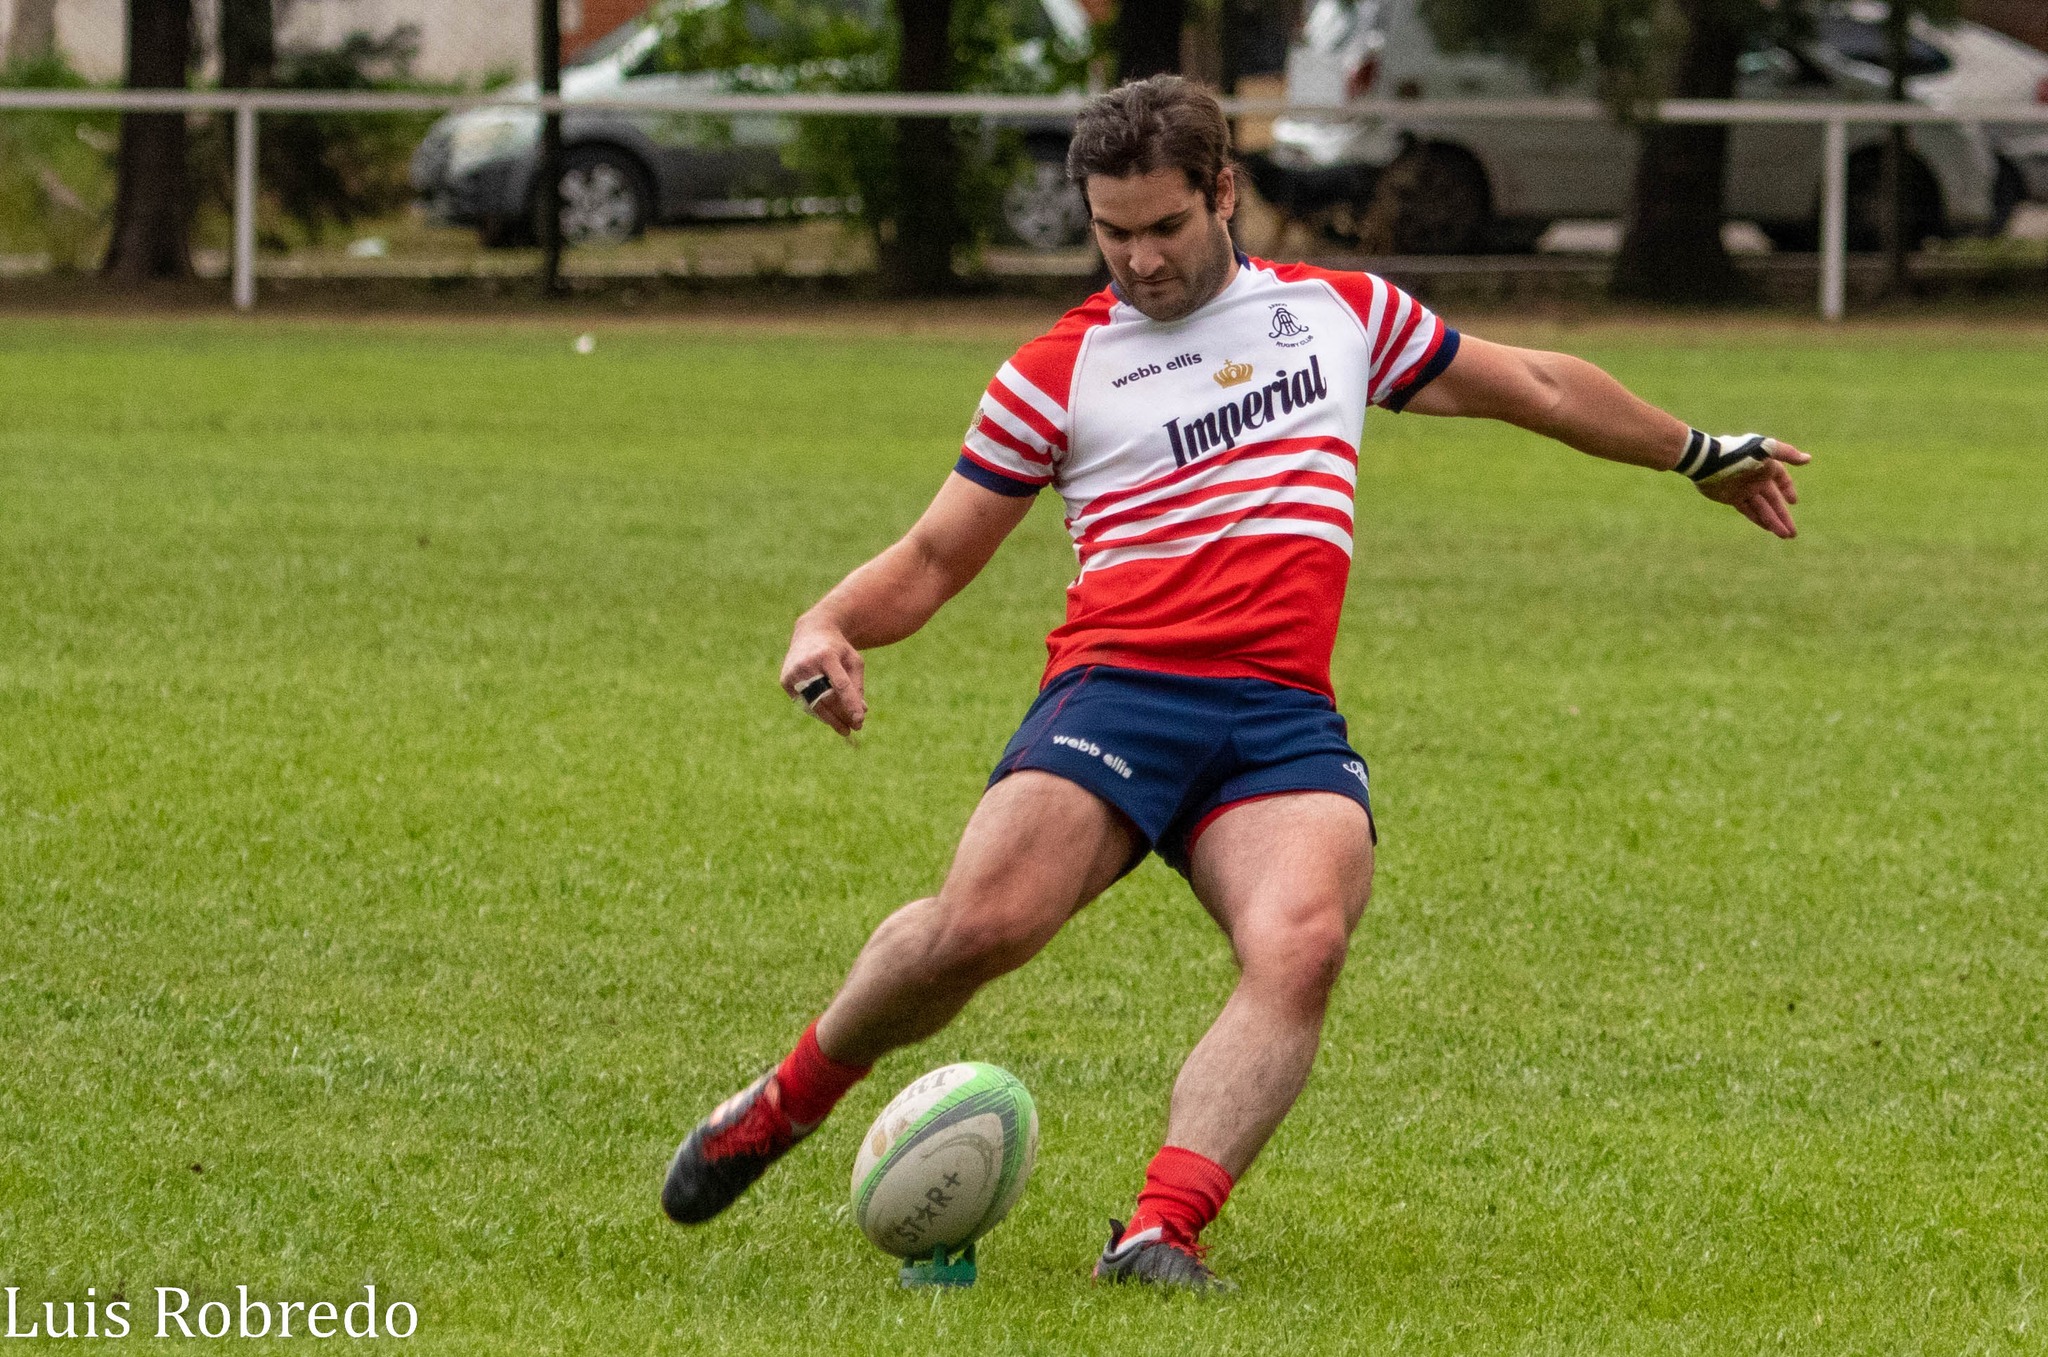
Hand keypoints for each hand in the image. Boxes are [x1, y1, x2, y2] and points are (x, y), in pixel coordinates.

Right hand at [780, 617, 866, 737]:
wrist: (811, 632)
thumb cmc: (837, 649)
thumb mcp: (853, 660)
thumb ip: (857, 685)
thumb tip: (860, 712)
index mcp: (827, 656)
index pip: (840, 685)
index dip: (850, 703)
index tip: (860, 720)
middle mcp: (807, 664)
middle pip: (825, 698)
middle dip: (841, 716)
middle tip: (855, 728)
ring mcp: (793, 673)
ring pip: (813, 704)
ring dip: (830, 719)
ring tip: (845, 729)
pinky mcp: (785, 680)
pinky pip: (804, 702)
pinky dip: (818, 712)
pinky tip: (830, 718)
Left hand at [1691, 435, 1811, 539]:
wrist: (1707, 461)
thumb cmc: (1736, 452)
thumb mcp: (1764, 449)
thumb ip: (1787, 453)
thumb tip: (1808, 459)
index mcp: (1766, 467)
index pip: (1782, 480)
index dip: (1788, 490)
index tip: (1793, 502)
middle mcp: (1757, 480)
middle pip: (1774, 501)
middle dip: (1784, 517)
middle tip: (1793, 533)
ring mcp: (1745, 490)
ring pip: (1763, 509)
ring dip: (1774, 522)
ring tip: (1786, 536)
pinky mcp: (1733, 498)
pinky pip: (1749, 511)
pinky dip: (1759, 520)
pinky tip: (1768, 529)